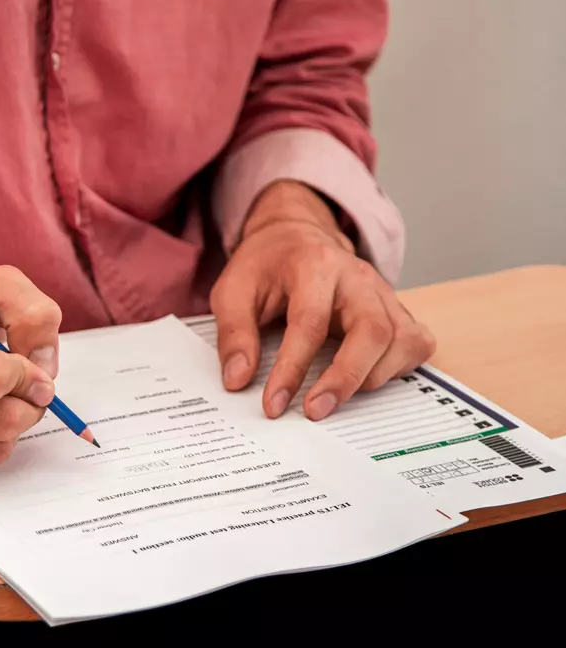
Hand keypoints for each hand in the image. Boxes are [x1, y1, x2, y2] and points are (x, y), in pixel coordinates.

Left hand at [210, 181, 434, 420]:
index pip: (309, 323)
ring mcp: (383, 292)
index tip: (273, 404)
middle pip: (373, 330)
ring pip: (402, 339)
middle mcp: (357, 277)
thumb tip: (238, 380)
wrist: (296, 236)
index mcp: (314, 265)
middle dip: (346, 378)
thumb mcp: (232, 290)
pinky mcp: (397, 308)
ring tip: (335, 397)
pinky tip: (368, 379)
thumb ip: (234, 334)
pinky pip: (416, 343)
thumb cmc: (265, 266)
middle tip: (316, 411)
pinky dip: (399, 369)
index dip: (291, 369)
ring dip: (373, 377)